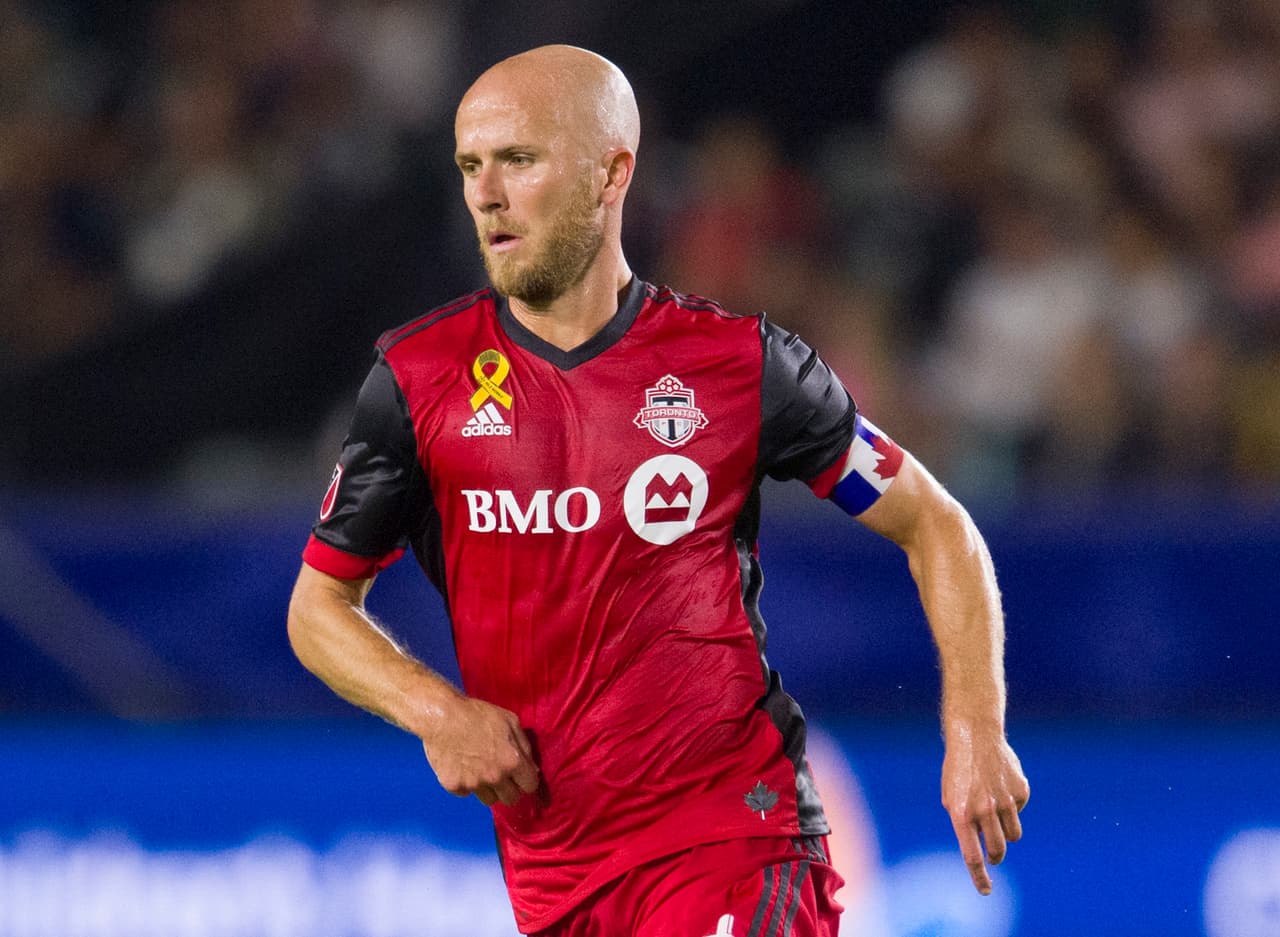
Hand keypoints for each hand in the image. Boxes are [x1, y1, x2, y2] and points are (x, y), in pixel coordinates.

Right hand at [420, 695, 539, 806]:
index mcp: (512, 761)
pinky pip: (466, 793)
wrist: (442, 716)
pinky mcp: (453, 787)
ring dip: (489, 789)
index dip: (526, 779)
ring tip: (481, 771)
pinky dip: (466, 784)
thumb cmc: (477, 714)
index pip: (530, 786)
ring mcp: (473, 784)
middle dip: (510, 789)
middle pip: (511, 799)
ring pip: (489, 800)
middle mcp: (495, 777)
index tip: (520, 775)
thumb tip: (531, 767)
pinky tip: (462, 767)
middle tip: (502, 775)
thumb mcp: (510, 721)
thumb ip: (524, 746)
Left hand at [941, 723, 1029, 894]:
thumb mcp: (951, 797)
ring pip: (1013, 835)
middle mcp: (984, 810)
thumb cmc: (958, 769)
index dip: (979, 878)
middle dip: (996, 855)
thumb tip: (980, 845)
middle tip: (993, 852)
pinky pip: (1020, 811)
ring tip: (994, 811)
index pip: (972, 856)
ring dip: (1005, 831)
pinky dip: (1012, 805)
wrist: (975, 736)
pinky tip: (1000, 786)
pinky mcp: (1021, 791)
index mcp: (961, 813)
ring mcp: (1005, 801)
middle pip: (998, 850)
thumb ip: (964, 823)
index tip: (986, 891)